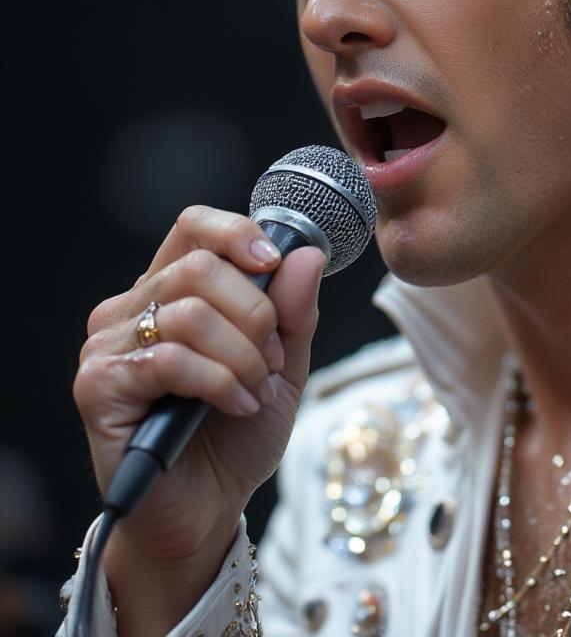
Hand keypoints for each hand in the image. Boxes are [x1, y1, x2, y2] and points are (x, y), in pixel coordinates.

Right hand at [73, 206, 324, 595]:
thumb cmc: (237, 433)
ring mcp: (110, 345)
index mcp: (173, 290)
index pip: (194, 227)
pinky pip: (171, 359)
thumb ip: (294, 310)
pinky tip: (236, 406)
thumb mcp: (282, 363)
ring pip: (191, 313)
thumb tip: (307, 254)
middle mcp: (133, 307)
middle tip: (272, 360)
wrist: (207, 507)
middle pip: (201, 267)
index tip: (274, 263)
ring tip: (255, 390)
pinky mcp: (99, 385)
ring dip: (242, 356)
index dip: (237, 233)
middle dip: (255, 314)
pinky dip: (219, 382)